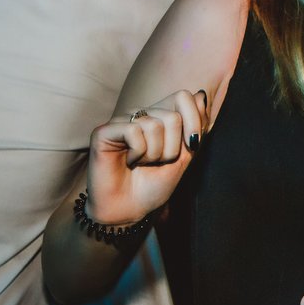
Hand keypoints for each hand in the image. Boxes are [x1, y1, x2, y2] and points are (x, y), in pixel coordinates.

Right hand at [87, 89, 207, 224]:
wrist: (130, 209)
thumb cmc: (154, 185)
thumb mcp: (184, 157)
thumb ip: (194, 128)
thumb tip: (201, 95)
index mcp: (160, 116)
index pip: (183, 96)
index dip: (194, 121)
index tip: (191, 145)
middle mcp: (140, 114)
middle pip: (172, 116)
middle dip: (172, 148)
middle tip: (157, 162)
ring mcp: (121, 121)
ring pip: (154, 125)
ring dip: (154, 154)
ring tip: (142, 163)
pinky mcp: (103, 131)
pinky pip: (133, 132)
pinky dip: (137, 153)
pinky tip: (128, 162)